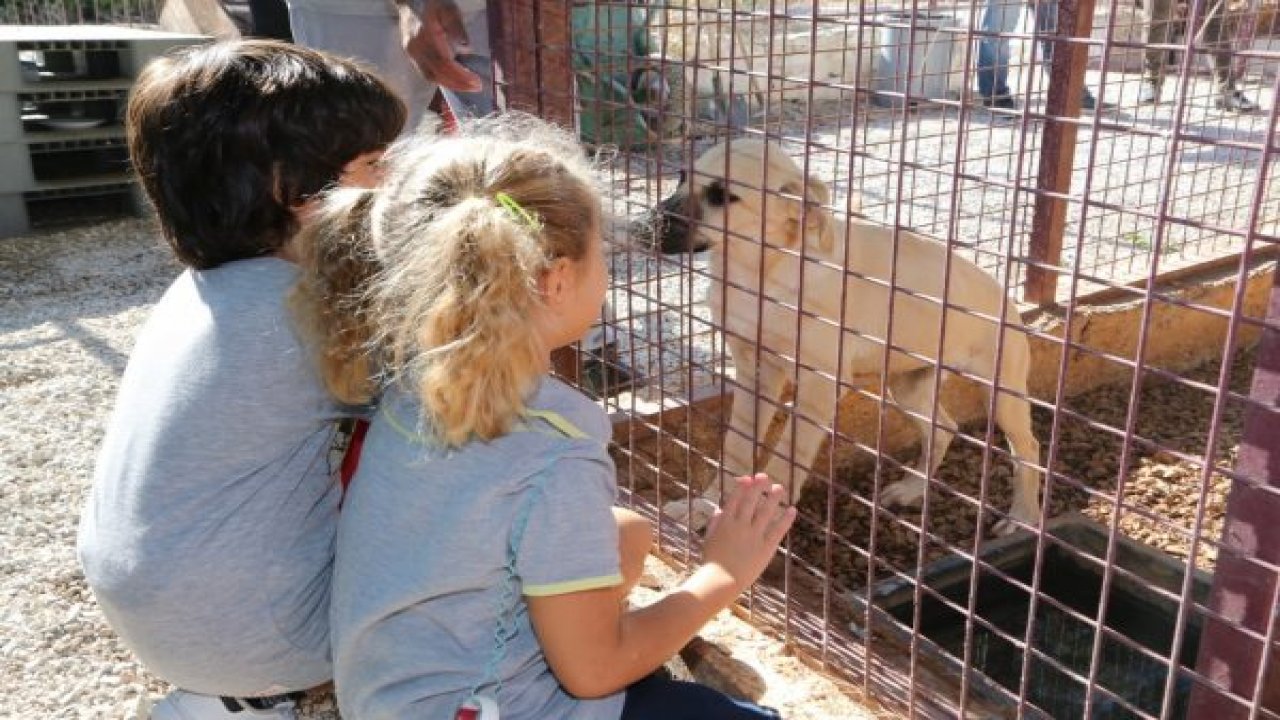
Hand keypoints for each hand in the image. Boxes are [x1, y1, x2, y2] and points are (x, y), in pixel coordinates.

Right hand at [398, 0, 481, 91]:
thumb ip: (456, 25)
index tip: (477, 81)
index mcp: (425, 37)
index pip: (444, 64)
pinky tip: (453, 81)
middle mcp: (416, 48)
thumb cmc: (433, 2)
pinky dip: (441, 80)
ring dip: (450, 85)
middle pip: (438, 74)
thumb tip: (467, 46)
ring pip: (430, 76)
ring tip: (467, 87)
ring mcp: (411, 53)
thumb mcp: (448, 8)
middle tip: (476, 87)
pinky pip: (425, 73)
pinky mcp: (411, 55)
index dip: (461, 76)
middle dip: (458, 84)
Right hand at [701, 474, 795, 592]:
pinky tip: (792, 509)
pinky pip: (777, 530)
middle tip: (765, 476)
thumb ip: (714, 522)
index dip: (743, 487)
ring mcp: (753, 536)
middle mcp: (740, 525)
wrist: (720, 581)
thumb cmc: (712, 561)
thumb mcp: (709, 539)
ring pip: (765, 512)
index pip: (735, 499)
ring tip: (780, 488)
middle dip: (758, 487)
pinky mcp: (765, 548)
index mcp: (725, 522)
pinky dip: (786, 519)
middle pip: (751, 501)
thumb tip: (719, 509)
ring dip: (773, 498)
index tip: (749, 478)